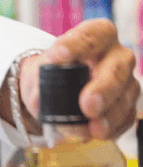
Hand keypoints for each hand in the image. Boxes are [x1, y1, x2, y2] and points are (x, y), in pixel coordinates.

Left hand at [19, 20, 140, 139]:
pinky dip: (112, 127)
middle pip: (116, 68)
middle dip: (102, 88)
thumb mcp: (40, 66)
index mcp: (97, 35)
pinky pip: (125, 117)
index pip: (92, 34)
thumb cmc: (53, 68)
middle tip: (87, 105)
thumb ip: (39, 77)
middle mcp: (117, 55)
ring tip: (93, 128)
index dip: (77, 44)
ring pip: (124, 96)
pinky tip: (97, 132)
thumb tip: (40, 98)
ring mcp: (126, 81)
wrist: (58, 85)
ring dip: (109, 114)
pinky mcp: (128, 104)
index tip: (59, 55)